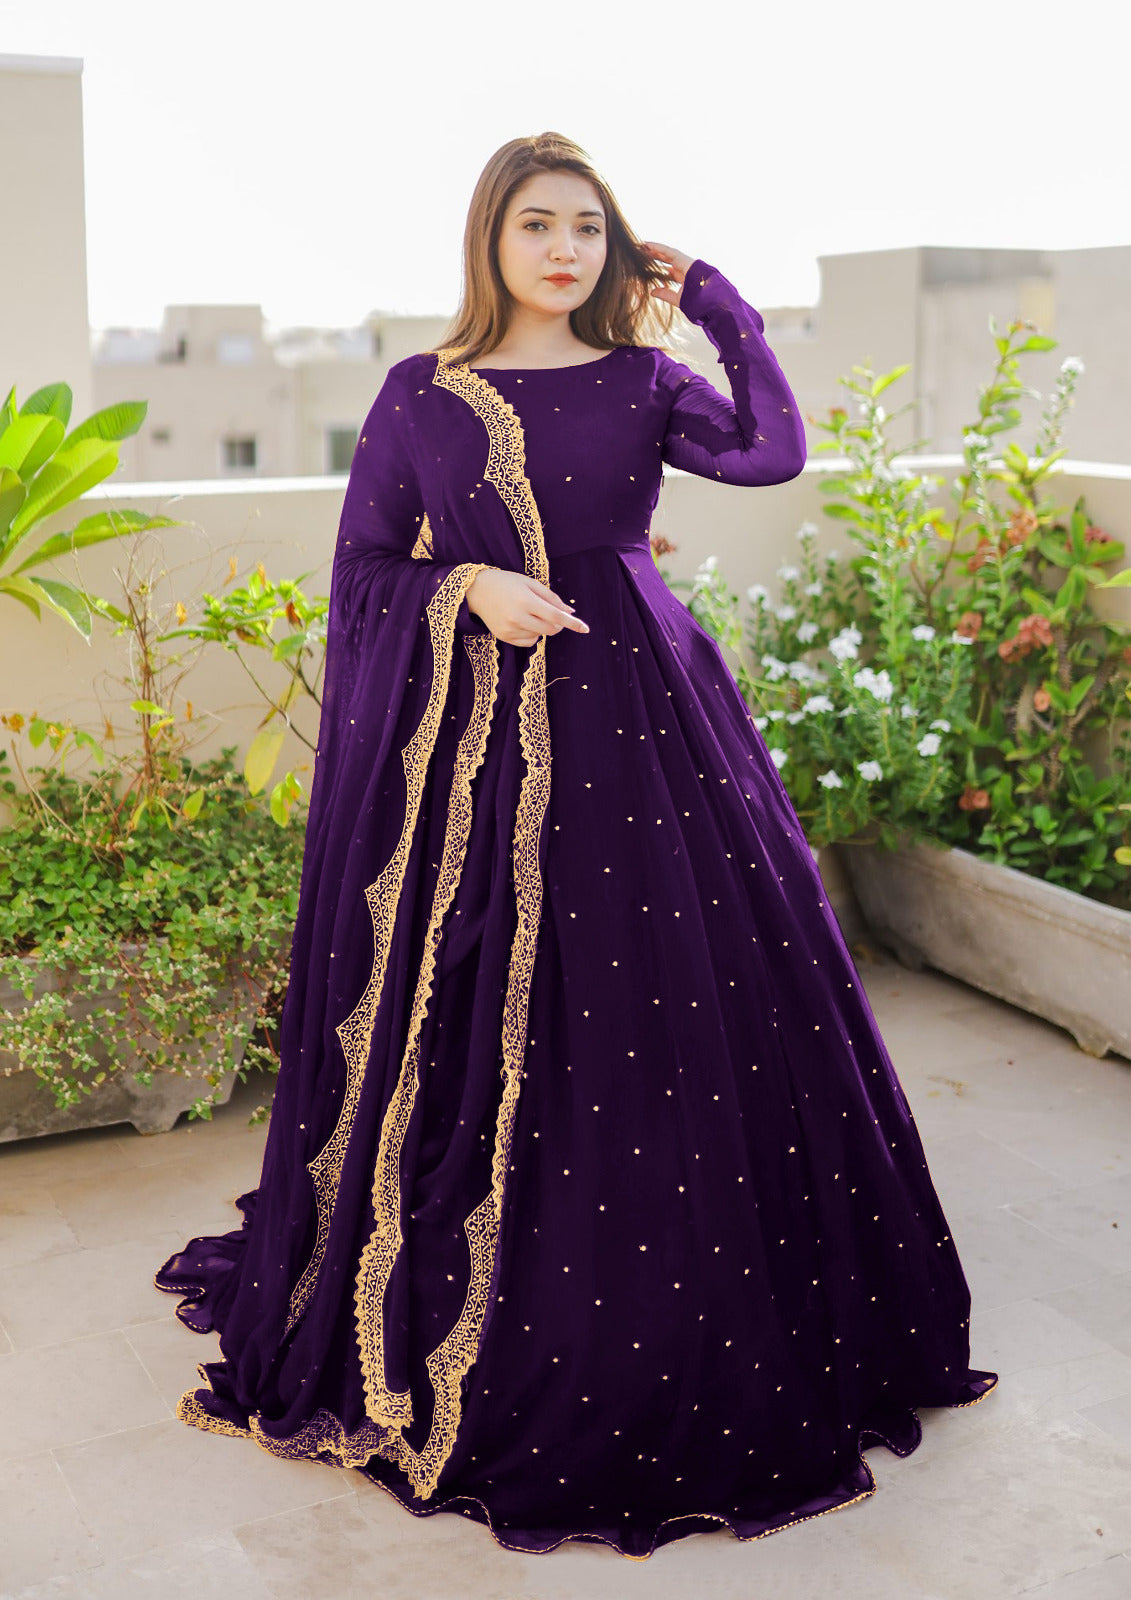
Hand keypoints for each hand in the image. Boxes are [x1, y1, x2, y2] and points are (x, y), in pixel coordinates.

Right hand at [467, 568, 588, 647]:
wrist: (477, 591)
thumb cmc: (506, 583)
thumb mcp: (530, 583)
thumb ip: (551, 598)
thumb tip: (570, 612)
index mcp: (526, 600)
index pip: (556, 616)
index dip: (573, 623)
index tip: (586, 629)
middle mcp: (517, 617)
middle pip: (551, 630)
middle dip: (558, 625)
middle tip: (551, 614)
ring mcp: (509, 629)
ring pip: (540, 637)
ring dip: (543, 628)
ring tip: (529, 613)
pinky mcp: (503, 637)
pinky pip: (528, 642)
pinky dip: (532, 635)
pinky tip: (523, 622)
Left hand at [641, 241, 696, 308]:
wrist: (711, 300)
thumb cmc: (698, 303)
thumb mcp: (678, 299)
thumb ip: (665, 294)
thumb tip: (652, 291)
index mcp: (684, 277)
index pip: (668, 270)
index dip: (657, 267)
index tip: (646, 266)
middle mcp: (684, 268)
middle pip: (666, 260)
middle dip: (654, 256)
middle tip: (640, 254)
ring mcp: (685, 262)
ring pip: (666, 254)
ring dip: (654, 250)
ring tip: (641, 247)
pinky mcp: (684, 259)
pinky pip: (668, 251)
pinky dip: (658, 248)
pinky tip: (647, 245)